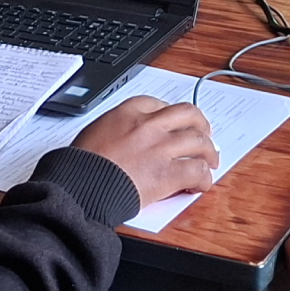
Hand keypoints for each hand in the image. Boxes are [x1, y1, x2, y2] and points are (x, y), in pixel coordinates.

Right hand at [71, 96, 218, 207]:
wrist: (79, 186)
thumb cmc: (80, 165)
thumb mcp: (95, 132)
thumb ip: (117, 130)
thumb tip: (127, 140)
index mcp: (127, 112)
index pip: (159, 104)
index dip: (171, 115)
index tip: (174, 123)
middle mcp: (148, 125)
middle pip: (187, 114)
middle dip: (200, 123)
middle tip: (203, 134)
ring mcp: (160, 148)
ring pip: (199, 141)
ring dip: (208, 151)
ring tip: (210, 160)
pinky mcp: (167, 173)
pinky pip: (197, 171)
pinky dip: (203, 178)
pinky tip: (200, 183)